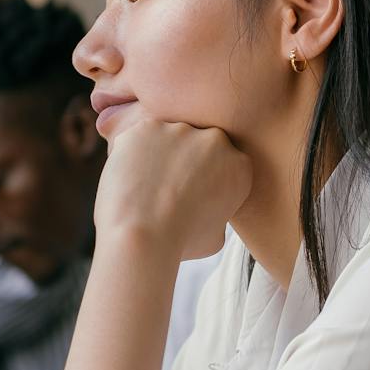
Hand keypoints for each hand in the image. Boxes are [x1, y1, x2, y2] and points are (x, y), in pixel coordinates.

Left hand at [95, 120, 251, 260]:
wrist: (142, 236)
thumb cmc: (179, 243)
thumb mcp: (216, 237)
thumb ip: (218, 211)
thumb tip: (209, 207)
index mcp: (239, 166)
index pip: (227, 164)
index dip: (209, 179)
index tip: (194, 195)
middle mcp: (215, 140)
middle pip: (200, 145)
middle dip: (186, 162)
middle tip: (167, 188)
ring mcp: (180, 129)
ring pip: (169, 138)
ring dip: (160, 155)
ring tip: (145, 186)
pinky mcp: (147, 126)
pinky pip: (140, 137)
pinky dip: (133, 154)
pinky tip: (130, 178)